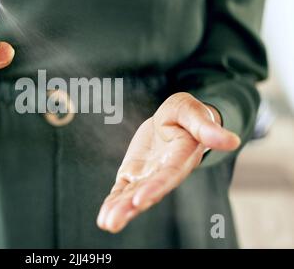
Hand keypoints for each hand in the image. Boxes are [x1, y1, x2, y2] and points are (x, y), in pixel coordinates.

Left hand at [97, 92, 240, 232]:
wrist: (174, 120)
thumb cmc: (187, 115)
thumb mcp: (194, 113)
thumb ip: (208, 128)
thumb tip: (232, 141)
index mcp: (180, 157)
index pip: (168, 175)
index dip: (155, 187)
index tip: (140, 200)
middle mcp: (164, 172)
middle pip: (147, 191)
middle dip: (130, 207)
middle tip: (113, 222)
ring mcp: (147, 175)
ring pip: (132, 194)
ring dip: (119, 209)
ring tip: (106, 223)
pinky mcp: (134, 173)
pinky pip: (122, 188)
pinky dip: (114, 200)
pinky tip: (103, 217)